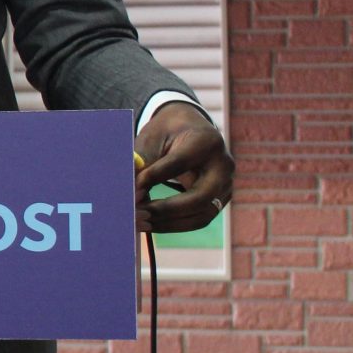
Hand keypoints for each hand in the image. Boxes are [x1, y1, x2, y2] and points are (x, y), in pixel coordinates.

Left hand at [134, 102, 234, 233]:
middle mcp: (222, 165)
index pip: (179, 164)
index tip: (131, 191)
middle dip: (167, 209)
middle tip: (138, 213)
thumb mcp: (152, 139)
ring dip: (169, 222)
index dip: (153, 178)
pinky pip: (199, 218)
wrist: (189, 128)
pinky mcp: (219, 199)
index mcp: (205, 142)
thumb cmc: (166, 133)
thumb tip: (127, 191)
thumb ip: (142, 162)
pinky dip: (175, 224)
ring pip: (202, 215)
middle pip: (200, 197)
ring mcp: (225, 185)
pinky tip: (151, 223)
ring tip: (140, 222)